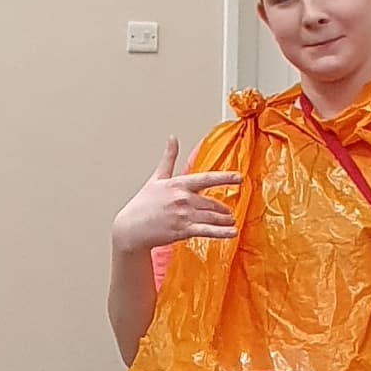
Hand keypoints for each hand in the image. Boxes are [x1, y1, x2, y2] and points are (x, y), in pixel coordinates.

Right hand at [112, 137, 241, 253]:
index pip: (206, 179)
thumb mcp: (156, 178)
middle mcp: (183, 198)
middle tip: (228, 213)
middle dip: (222, 209)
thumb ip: (169, 158)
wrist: (131, 228)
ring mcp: (184, 215)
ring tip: (231, 223)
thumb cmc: (143, 204)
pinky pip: (207, 230)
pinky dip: (221, 232)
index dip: (225, 178)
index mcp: (178, 184)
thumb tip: (173, 138)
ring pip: (211, 217)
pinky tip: (232, 233)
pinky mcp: (183, 230)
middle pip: (211, 202)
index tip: (239, 177)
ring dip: (224, 220)